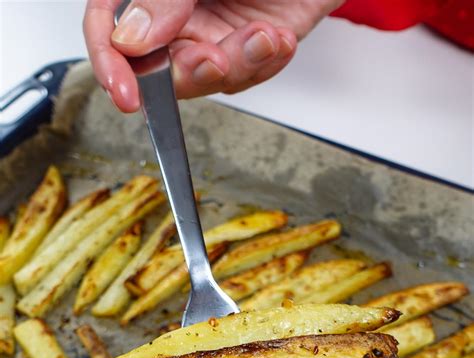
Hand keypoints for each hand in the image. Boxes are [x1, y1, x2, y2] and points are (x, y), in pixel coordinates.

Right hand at [84, 0, 342, 111]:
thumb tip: (128, 40)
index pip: (110, 29)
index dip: (111, 65)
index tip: (125, 95)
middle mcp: (175, 13)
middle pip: (158, 68)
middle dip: (189, 73)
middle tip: (212, 60)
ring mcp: (212, 31)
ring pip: (206, 78)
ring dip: (238, 65)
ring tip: (264, 37)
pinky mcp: (250, 44)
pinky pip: (248, 73)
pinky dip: (266, 61)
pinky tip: (279, 38)